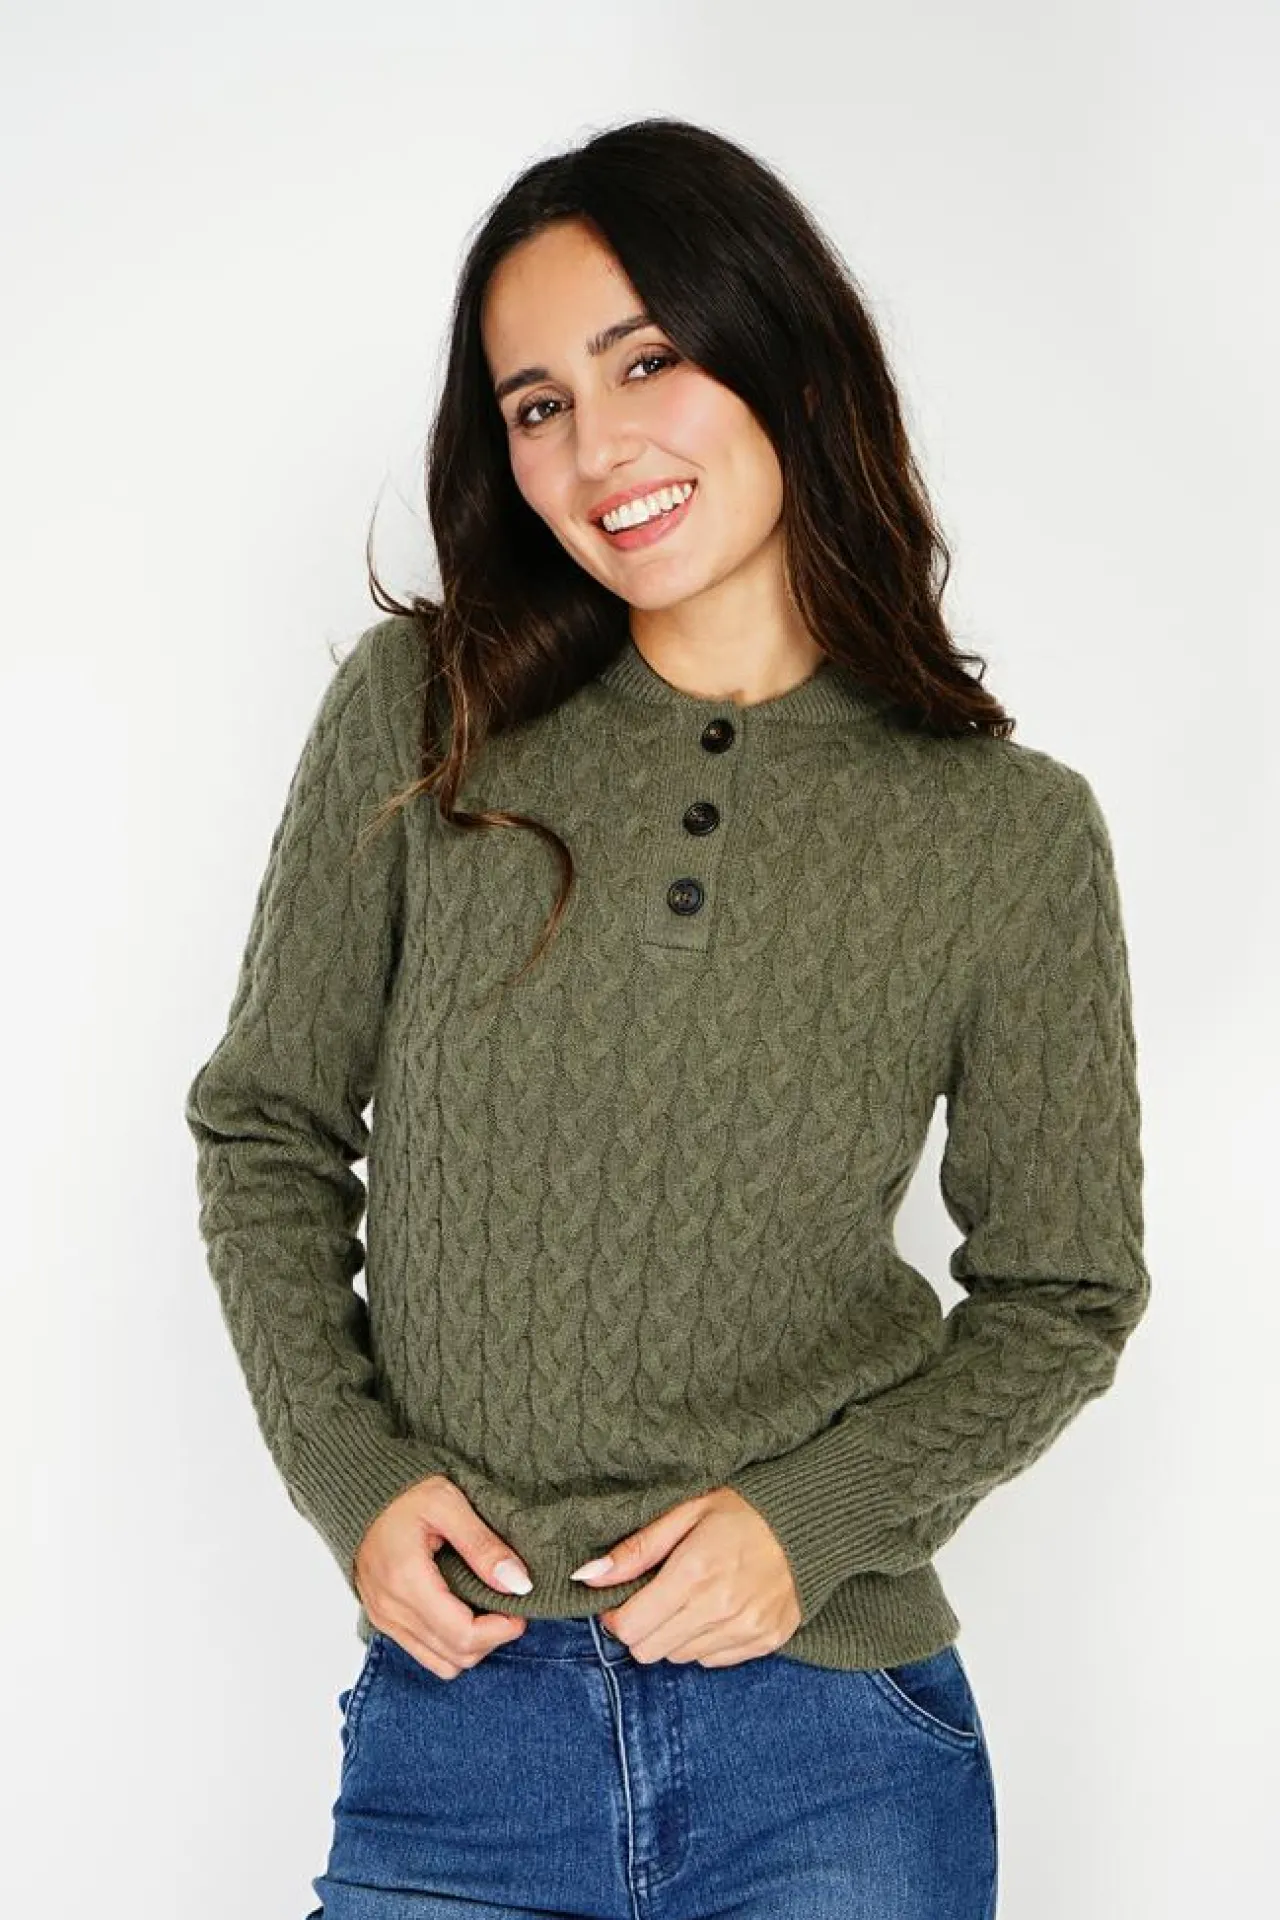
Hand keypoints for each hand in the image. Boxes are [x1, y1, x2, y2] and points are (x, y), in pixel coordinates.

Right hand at [353, 1475, 530, 1679]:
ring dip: (472, 1645)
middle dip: (491, 1639)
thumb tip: (518, 1584)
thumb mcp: (448, 1503)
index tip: (520, 1611)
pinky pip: (424, 1653)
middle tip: (508, 1607)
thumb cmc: (402, 1493)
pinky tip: (463, 1613)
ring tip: (486, 1610)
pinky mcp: (383, 1620)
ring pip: (441, 1663)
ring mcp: (384, 1619)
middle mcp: (391, 1609)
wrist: (357, 1490)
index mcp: (407, 1580)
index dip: (500, 1631)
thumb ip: (483, 1545)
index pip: (462, 1635)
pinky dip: (450, 1644)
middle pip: (455, 1657)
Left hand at [570, 1487, 801, 1666]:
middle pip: (650, 1650)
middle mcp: (719, 1608)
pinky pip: (714, 1660)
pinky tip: (717, 1609)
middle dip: (642, 1627)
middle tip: (655, 1598)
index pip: (630, 1628)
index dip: (617, 1616)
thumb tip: (587, 1577)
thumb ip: (637, 1548)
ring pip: (680, 1657)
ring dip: (674, 1634)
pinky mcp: (766, 1641)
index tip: (623, 1599)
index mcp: (693, 1573)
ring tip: (691, 1598)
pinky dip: (705, 1641)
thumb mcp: (686, 1511)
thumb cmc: (742, 1508)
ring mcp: (745, 1629)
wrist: (809, 1520)